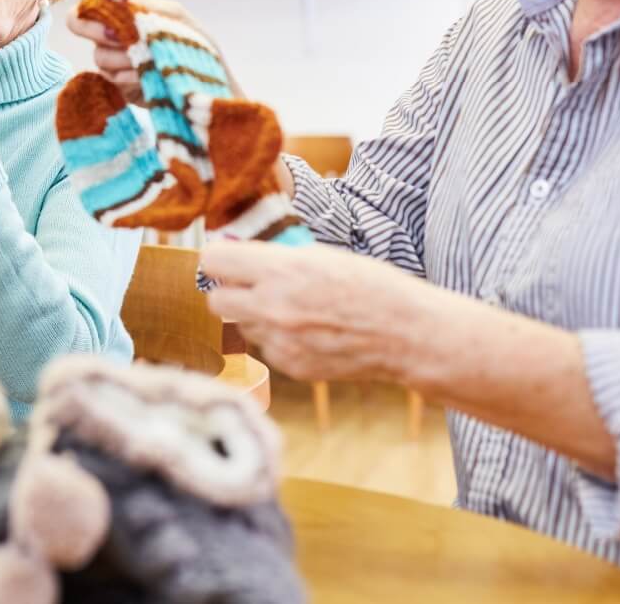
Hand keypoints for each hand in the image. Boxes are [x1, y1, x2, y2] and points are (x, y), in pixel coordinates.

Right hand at [66, 0, 227, 104]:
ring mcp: (109, 53)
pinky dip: (131, 76)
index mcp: (126, 2)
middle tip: (118, 35)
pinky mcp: (113, 80)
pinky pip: (110, 76)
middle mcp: (110, 25)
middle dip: (95, 28)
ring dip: (125, 57)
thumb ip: (156, 7)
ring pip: (98, 53)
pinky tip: (148, 77)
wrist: (202, 84)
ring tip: (150, 62)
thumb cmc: (192, 44)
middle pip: (75, 18)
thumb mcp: (181, 20)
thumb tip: (128, 3)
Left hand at [200, 240, 435, 383]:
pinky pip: (266, 348)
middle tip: (250, 286)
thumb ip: (278, 256)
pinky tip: (308, 331)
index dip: (219, 259)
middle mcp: (272, 308)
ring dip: (255, 317)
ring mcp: (280, 342)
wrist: (406, 334)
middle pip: (216, 301)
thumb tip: (241, 252)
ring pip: (241, 327)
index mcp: (280, 271)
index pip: (213, 262)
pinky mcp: (291, 366)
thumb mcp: (322, 255)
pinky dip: (278, 339)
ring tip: (291, 309)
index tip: (228, 260)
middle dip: (229, 292)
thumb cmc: (370, 285)